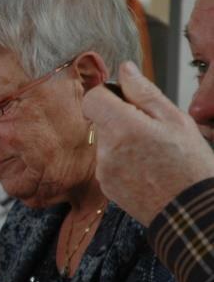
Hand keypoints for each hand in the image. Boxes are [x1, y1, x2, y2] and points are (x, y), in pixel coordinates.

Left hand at [83, 61, 213, 225]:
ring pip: (106, 142)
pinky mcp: (105, 186)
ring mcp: (103, 171)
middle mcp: (107, 150)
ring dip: (123, 141)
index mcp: (123, 128)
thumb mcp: (175, 120)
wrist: (189, 211)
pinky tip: (146, 168)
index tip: (126, 100)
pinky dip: (123, 161)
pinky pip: (108, 163)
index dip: (108, 95)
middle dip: (122, 120)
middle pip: (101, 121)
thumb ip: (145, 92)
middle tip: (152, 131)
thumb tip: (125, 70)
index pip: (92, 99)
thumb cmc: (189, 165)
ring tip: (153, 153)